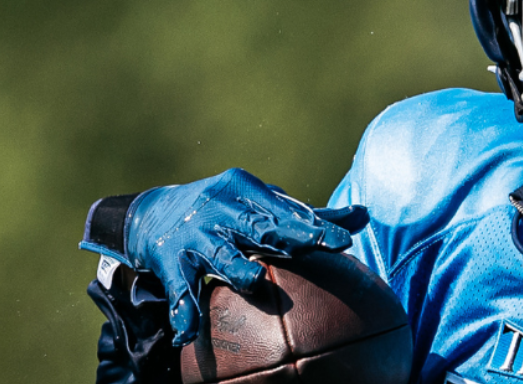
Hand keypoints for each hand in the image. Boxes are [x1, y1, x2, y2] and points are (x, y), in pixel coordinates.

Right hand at [82, 168, 367, 345]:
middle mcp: (224, 209)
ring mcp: (196, 234)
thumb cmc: (228, 212)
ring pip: (220, 253)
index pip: (289, 212)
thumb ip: (309, 217)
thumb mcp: (263, 208)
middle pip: (260, 226)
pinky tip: (188, 333)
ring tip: (252, 281)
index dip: (316, 226)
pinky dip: (183, 309)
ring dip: (236, 267)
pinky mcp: (170, 259)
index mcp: (250, 193)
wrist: (153, 211)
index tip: (344, 240)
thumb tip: (364, 216)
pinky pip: (179, 287)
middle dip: (286, 236)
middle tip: (311, 248)